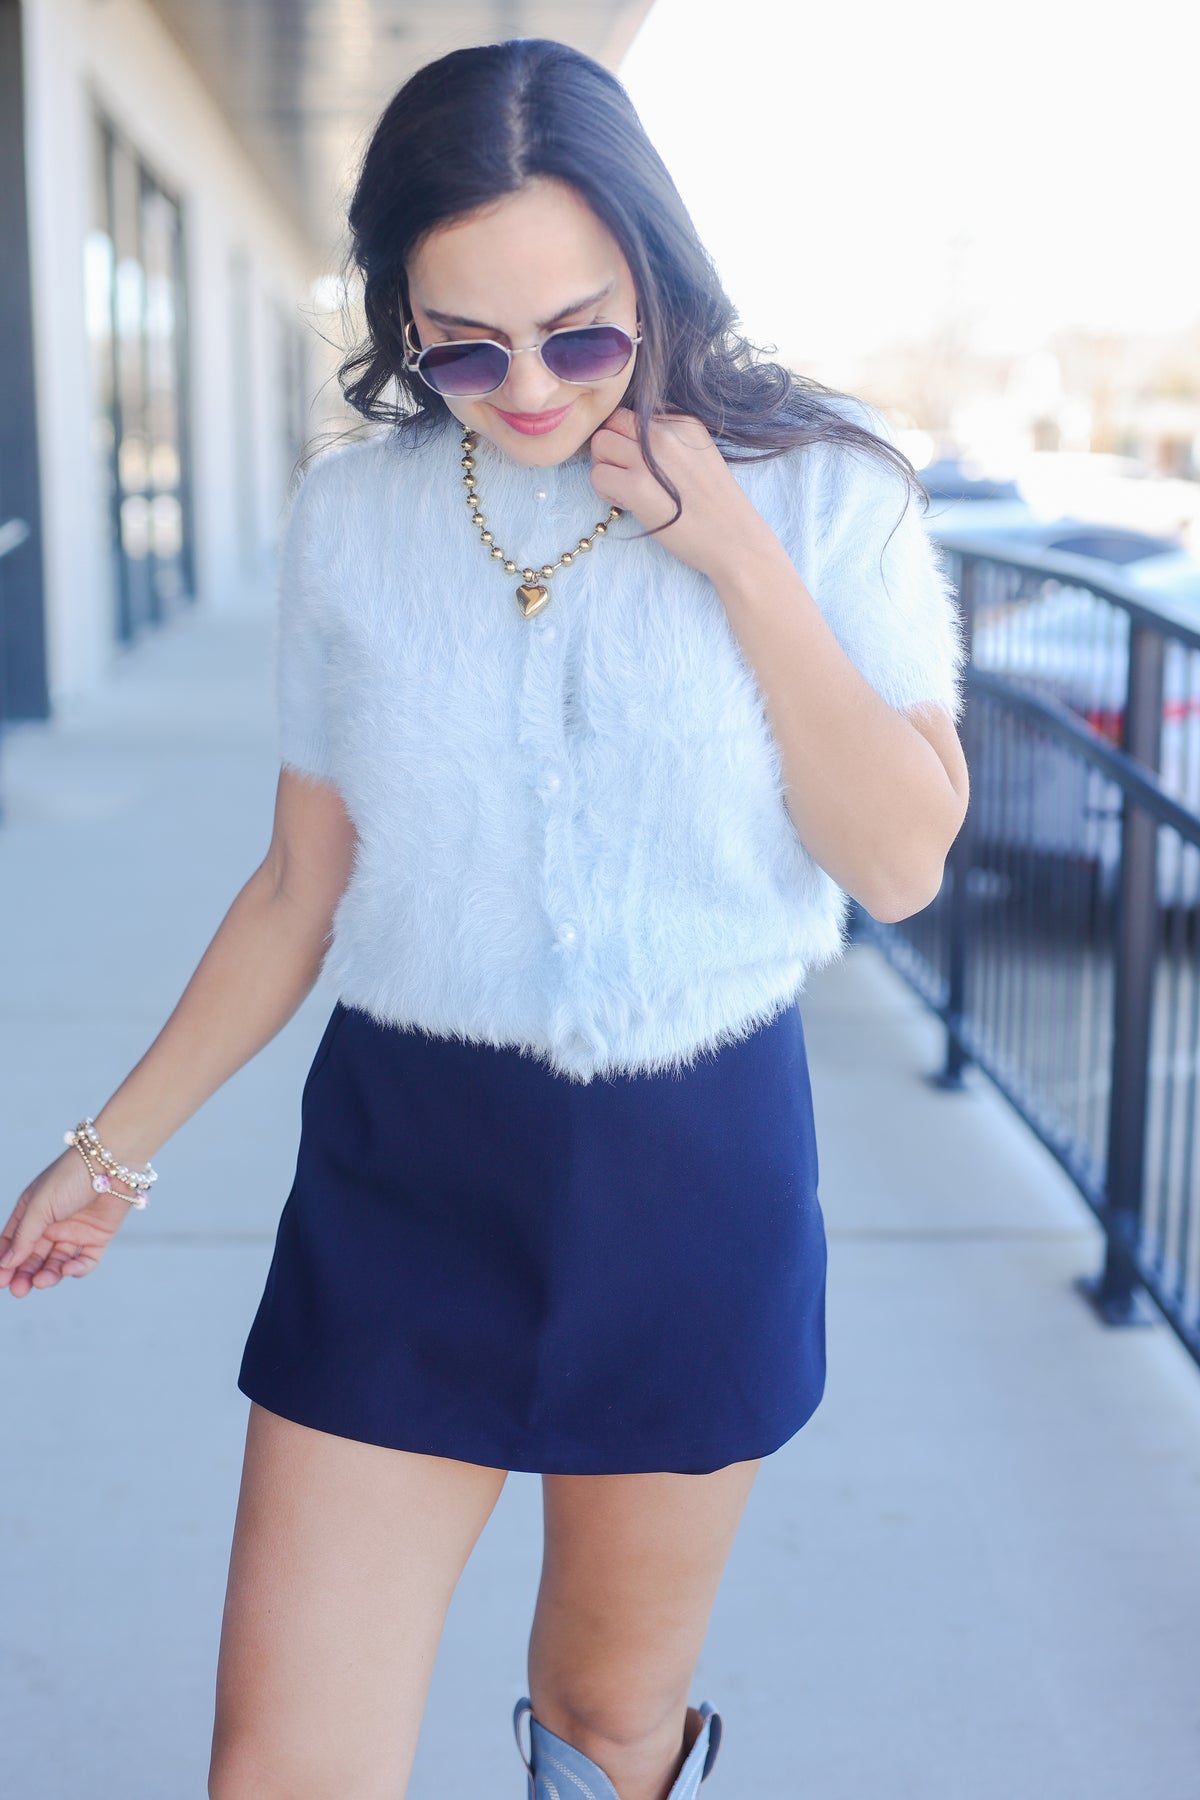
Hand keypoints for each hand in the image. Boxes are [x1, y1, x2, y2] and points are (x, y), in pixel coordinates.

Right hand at [1, 1148, 133, 1297]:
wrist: (113, 1162)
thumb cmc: (71, 1176)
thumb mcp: (39, 1206)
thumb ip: (23, 1236)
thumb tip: (6, 1263)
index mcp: (32, 1212)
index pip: (13, 1243)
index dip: (6, 1262)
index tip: (0, 1281)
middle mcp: (52, 1224)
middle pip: (34, 1257)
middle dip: (24, 1274)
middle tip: (19, 1290)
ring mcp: (75, 1232)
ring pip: (57, 1262)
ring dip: (47, 1274)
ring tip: (41, 1281)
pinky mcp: (98, 1238)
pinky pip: (85, 1261)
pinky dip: (76, 1269)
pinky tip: (67, 1270)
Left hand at [588, 406, 768, 578]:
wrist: (736, 541)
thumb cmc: (717, 508)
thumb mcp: (701, 456)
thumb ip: (671, 443)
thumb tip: (632, 443)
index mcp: (684, 423)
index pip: (635, 414)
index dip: (629, 439)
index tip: (643, 464)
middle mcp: (667, 433)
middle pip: (613, 421)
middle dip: (611, 448)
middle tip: (624, 475)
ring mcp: (651, 459)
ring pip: (600, 444)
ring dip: (605, 468)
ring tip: (625, 491)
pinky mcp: (638, 487)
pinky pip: (598, 475)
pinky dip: (605, 492)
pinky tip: (627, 504)